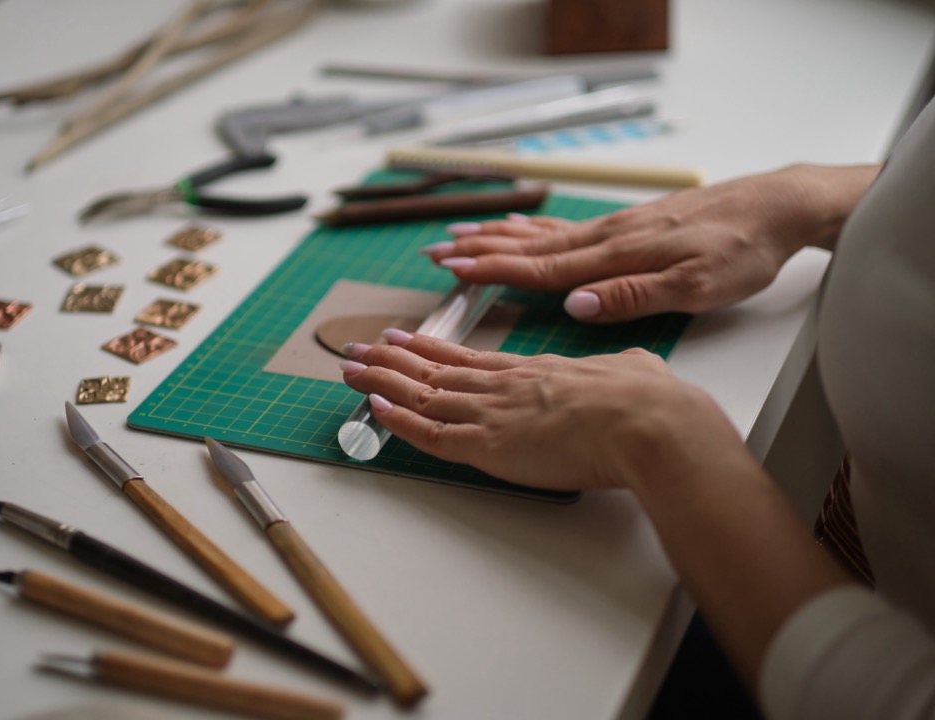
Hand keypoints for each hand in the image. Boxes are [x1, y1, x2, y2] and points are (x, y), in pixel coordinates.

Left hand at [340, 330, 737, 492]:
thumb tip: (632, 367)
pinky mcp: (488, 446)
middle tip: (359, 349)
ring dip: (381, 381)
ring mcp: (493, 413)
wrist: (645, 422)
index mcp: (535, 371)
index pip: (469, 359)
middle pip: (435, 371)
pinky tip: (373, 407)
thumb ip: (621, 368)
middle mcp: (505, 386)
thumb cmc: (645, 401)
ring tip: (350, 368)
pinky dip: (398, 421)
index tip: (405, 339)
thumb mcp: (632, 369)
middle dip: (392, 360)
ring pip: (422, 396)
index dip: (431, 350)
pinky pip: (430, 434)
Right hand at [420, 164, 877, 322]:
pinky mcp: (629, 224)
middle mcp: (607, 238)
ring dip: (498, 236)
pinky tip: (522, 223)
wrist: (777, 207)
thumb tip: (577, 304)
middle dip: (480, 250)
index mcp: (617, 257)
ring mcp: (616, 228)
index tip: (453, 271)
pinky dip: (534, 224)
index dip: (494, 272)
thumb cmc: (742, 250)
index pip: (541, 268)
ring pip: (543, 232)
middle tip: (436, 251)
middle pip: (529, 246)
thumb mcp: (698, 286)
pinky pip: (566, 225)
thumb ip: (633, 296)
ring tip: (462, 235)